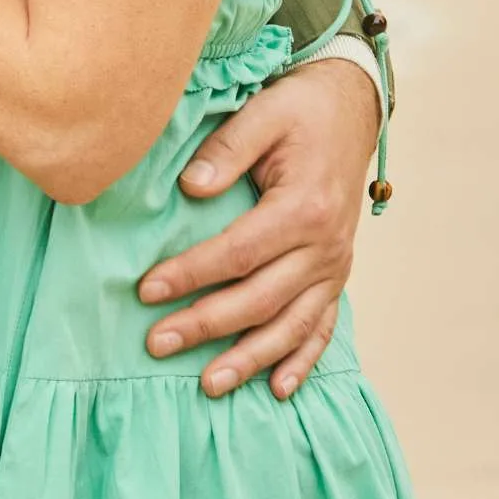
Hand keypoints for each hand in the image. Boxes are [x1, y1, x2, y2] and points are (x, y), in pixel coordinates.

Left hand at [138, 58, 378, 399]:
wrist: (352, 109)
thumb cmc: (301, 110)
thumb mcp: (263, 113)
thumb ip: (226, 150)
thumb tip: (190, 187)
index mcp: (304, 208)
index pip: (238, 253)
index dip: (191, 274)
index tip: (146, 289)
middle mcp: (325, 246)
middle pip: (260, 298)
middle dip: (207, 325)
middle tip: (157, 343)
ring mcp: (335, 266)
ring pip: (292, 325)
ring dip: (251, 359)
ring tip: (209, 386)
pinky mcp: (337, 274)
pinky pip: (323, 326)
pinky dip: (302, 360)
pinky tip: (279, 389)